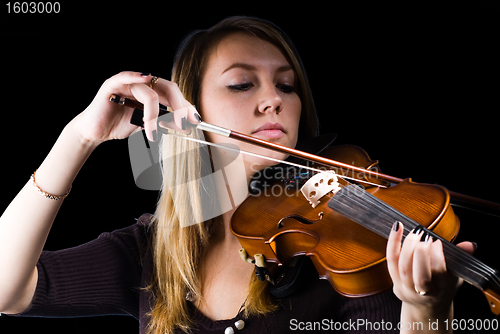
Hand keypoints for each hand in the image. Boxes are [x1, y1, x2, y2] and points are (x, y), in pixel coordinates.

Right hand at [72, 71, 200, 144]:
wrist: (97, 131)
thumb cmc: (120, 125)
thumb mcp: (148, 126)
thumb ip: (164, 122)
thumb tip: (186, 126)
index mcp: (154, 92)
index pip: (176, 95)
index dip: (187, 107)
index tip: (196, 121)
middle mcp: (144, 84)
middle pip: (169, 89)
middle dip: (179, 107)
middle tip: (184, 125)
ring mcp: (129, 83)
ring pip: (150, 94)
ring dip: (154, 115)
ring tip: (152, 133)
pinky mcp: (112, 84)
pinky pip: (125, 77)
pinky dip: (135, 76)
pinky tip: (145, 78)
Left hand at [386, 222, 475, 312]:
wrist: (426, 306)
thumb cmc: (442, 286)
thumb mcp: (456, 275)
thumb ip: (461, 258)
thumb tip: (471, 245)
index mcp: (442, 290)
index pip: (439, 274)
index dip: (437, 255)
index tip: (438, 241)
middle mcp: (423, 292)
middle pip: (420, 276)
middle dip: (421, 253)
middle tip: (425, 236)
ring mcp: (406, 287)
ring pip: (404, 268)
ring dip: (408, 245)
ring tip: (416, 232)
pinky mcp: (394, 280)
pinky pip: (391, 260)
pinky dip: (393, 242)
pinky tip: (397, 227)